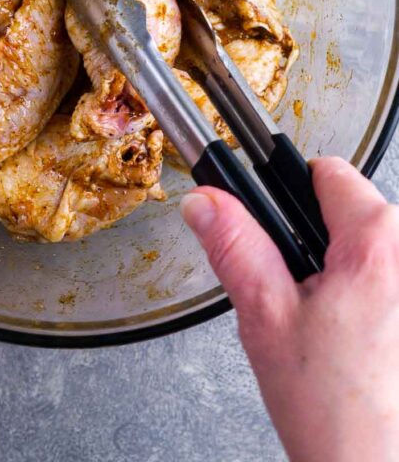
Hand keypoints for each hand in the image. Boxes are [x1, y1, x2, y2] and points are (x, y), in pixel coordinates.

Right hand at [182, 158, 398, 461]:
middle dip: (321, 245)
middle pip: (353, 213)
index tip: (275, 226)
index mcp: (378, 240)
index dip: (288, 197)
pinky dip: (374, 301)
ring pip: (373, 251)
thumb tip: (206, 200)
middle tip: (302, 298)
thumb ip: (234, 246)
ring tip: (331, 328)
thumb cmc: (340, 415)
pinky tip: (359, 344)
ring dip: (349, 276)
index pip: (327, 172)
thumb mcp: (265, 317)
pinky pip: (391, 282)